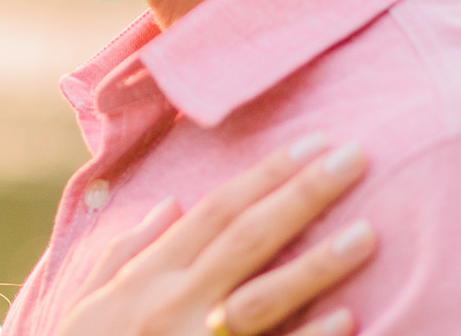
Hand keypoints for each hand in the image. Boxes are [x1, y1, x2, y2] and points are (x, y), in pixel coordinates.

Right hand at [55, 134, 373, 335]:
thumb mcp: (92, 303)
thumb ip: (128, 252)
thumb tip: (171, 205)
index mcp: (148, 276)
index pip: (217, 211)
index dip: (267, 174)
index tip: (314, 142)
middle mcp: (172, 304)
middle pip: (247, 237)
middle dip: (302, 194)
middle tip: (356, 157)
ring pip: (261, 297)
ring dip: (316, 263)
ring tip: (368, 233)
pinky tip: (347, 318)